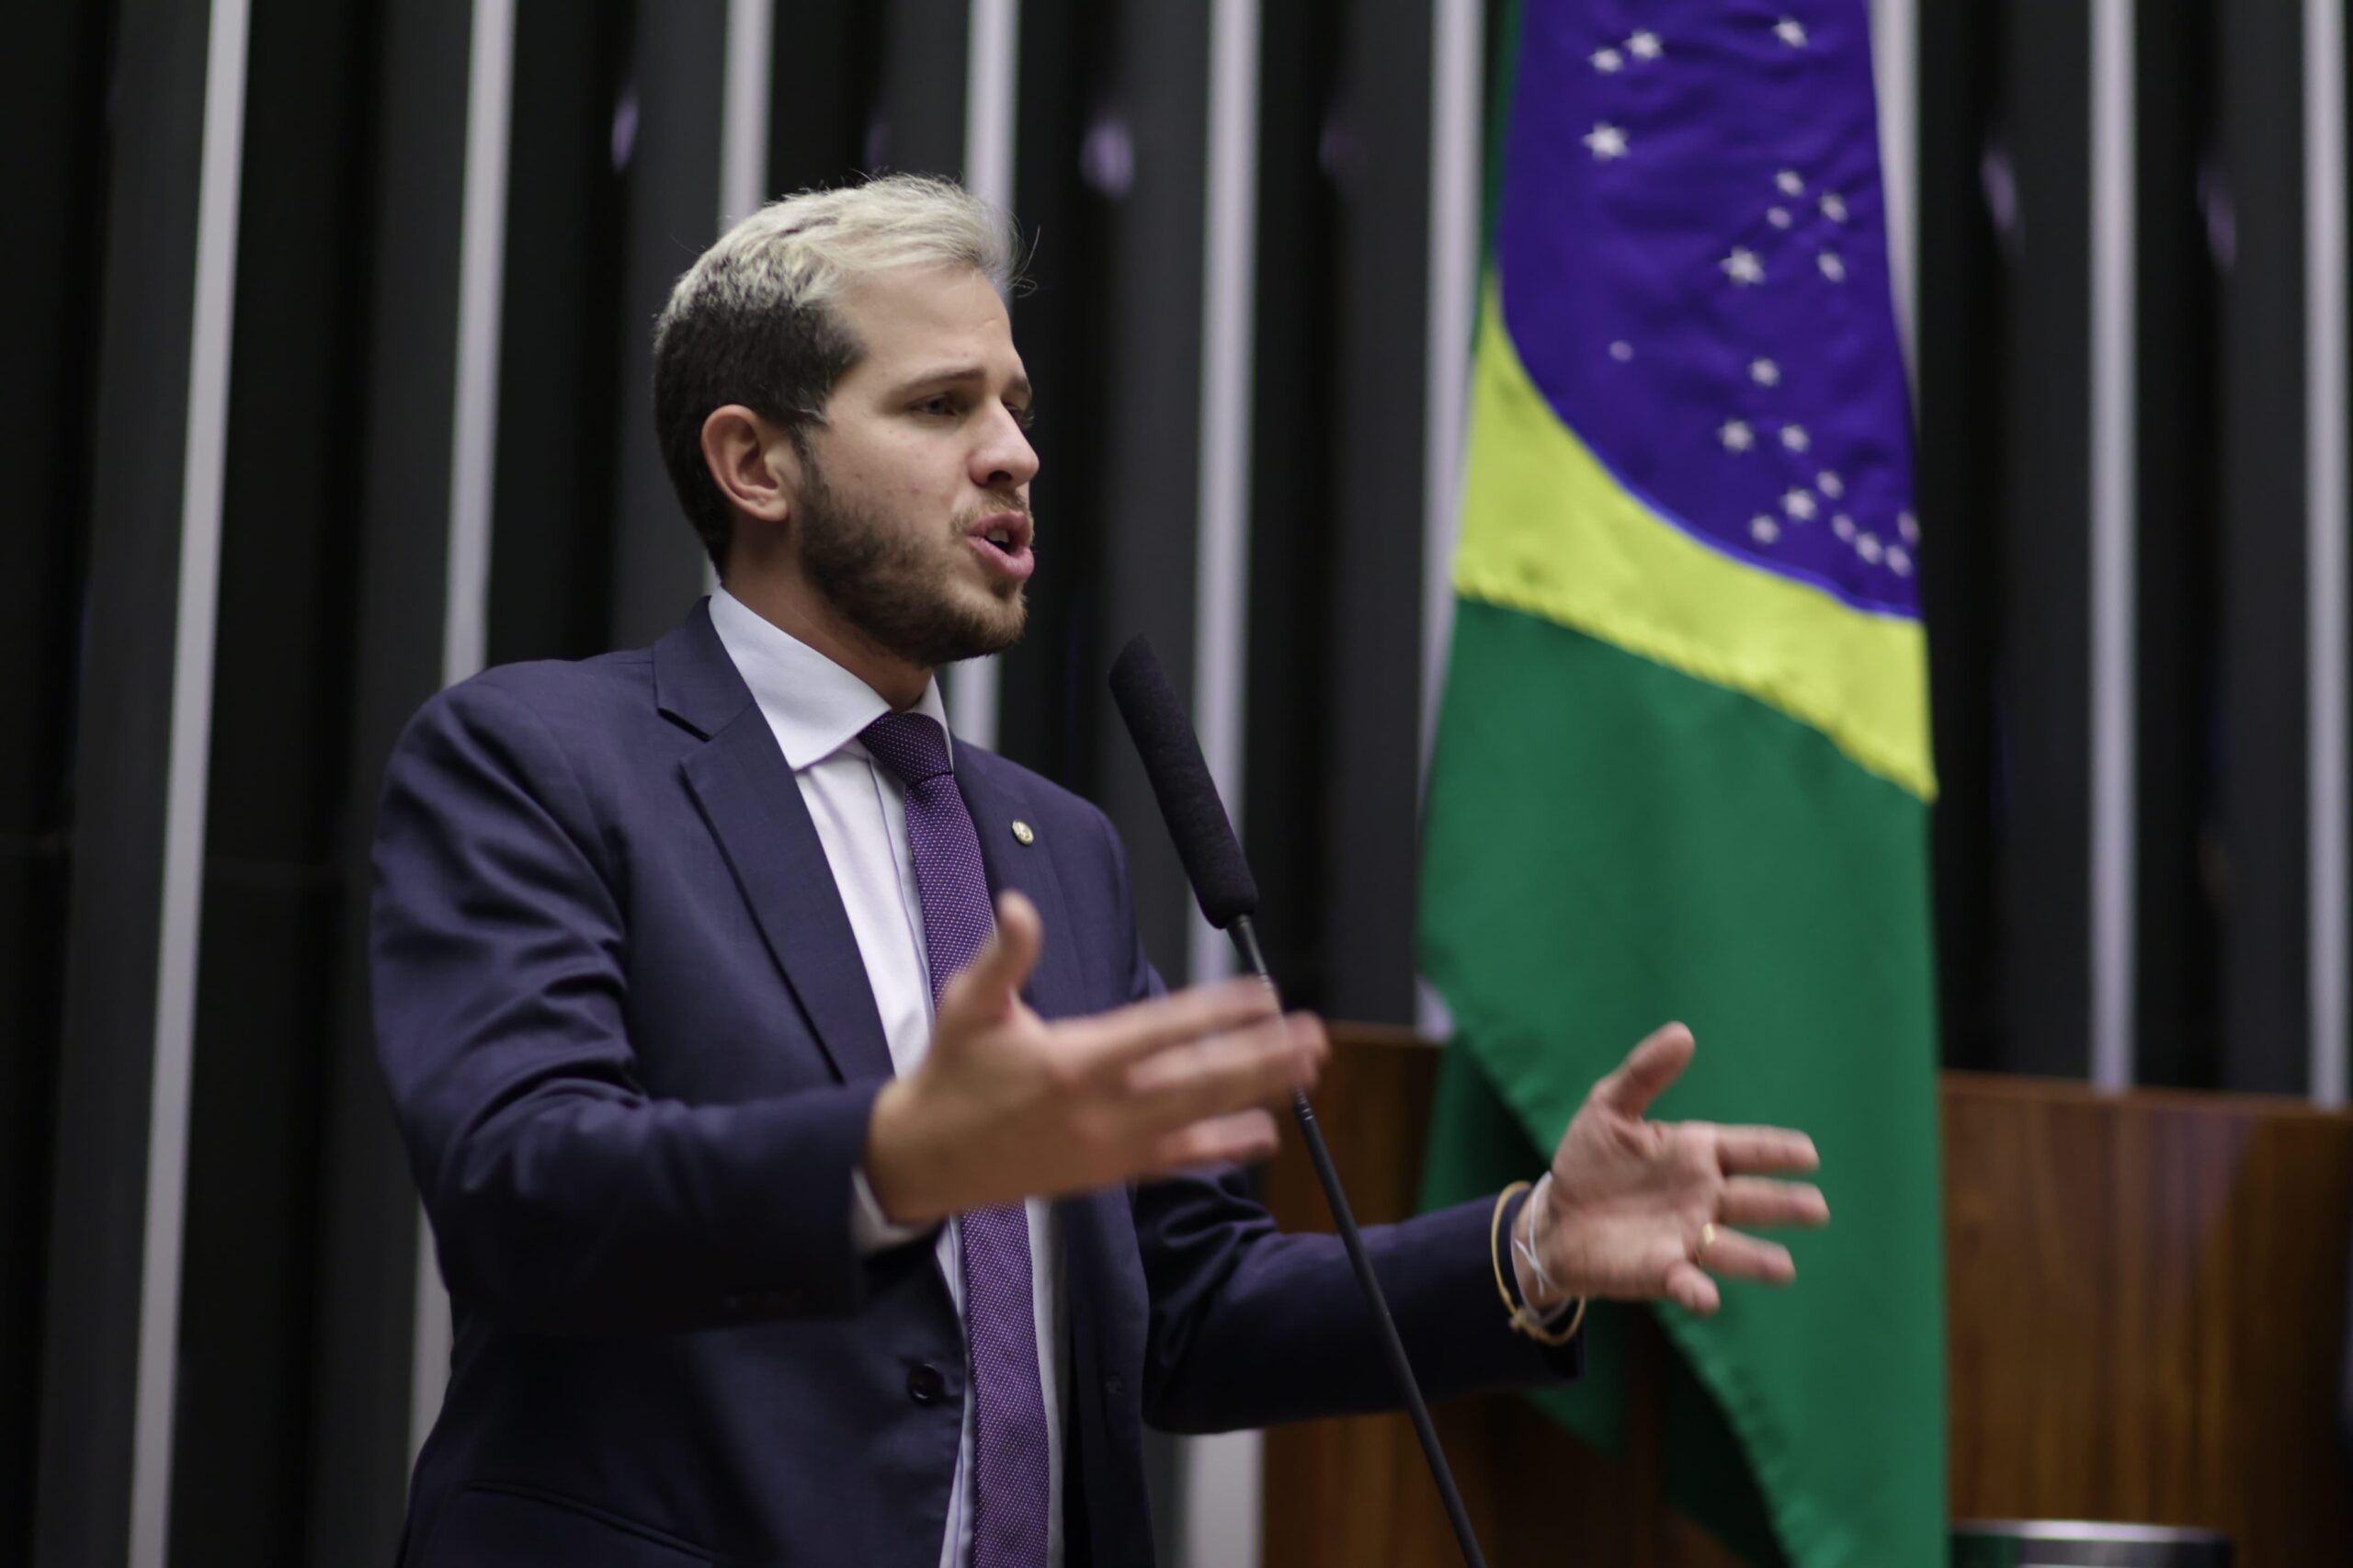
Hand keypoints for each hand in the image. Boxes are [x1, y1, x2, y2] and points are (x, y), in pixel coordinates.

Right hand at [863, 892, 1324, 1222]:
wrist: (926, 1160)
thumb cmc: (952, 1075)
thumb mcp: (968, 1005)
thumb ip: (1003, 957)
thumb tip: (1018, 905)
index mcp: (1073, 1064)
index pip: (1161, 1032)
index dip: (1218, 1013)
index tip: (1264, 994)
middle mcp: (1102, 1111)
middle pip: (1200, 1081)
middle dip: (1262, 1058)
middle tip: (1313, 1035)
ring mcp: (1111, 1147)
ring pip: (1199, 1119)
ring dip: (1257, 1094)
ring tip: (1306, 1071)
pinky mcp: (1110, 1173)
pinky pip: (1178, 1161)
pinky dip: (1222, 1149)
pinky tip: (1263, 1135)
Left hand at [1522, 1023, 1826, 1316]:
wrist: (1556, 1216)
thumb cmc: (1590, 1159)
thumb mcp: (1609, 1107)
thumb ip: (1645, 1073)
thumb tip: (1684, 1033)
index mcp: (1698, 1153)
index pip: (1748, 1150)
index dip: (1777, 1152)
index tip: (1807, 1154)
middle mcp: (1704, 1198)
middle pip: (1753, 1200)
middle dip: (1784, 1205)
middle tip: (1816, 1209)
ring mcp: (1687, 1237)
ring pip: (1731, 1249)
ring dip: (1756, 1259)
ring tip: (1784, 1267)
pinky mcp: (1662, 1271)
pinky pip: (1687, 1282)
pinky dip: (1698, 1290)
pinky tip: (1706, 1296)